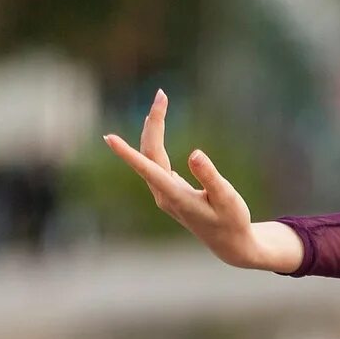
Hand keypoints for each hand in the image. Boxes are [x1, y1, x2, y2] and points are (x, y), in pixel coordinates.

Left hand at [100, 90, 301, 272]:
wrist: (230, 244)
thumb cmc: (232, 221)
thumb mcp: (227, 198)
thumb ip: (210, 176)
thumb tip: (194, 153)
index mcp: (175, 196)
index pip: (147, 169)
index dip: (127, 153)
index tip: (108, 137)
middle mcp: (163, 194)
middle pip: (149, 153)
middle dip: (154, 123)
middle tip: (162, 95)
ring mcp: (163, 193)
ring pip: (150, 155)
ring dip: (154, 128)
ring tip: (160, 102)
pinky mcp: (168, 190)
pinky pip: (154, 160)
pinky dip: (156, 140)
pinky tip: (157, 125)